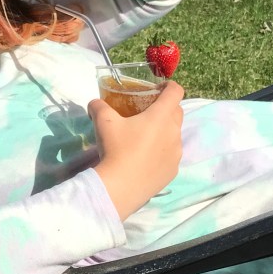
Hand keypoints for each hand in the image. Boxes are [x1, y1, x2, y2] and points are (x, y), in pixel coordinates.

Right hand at [90, 80, 184, 219]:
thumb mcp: (103, 122)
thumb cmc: (116, 149)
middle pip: (177, 112)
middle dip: (166, 108)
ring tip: (145, 139)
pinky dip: (162, 152)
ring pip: (175, 135)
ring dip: (164, 132)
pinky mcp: (173, 170)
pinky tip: (146, 159)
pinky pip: (171, 155)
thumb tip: (95, 103)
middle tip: (147, 113)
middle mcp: (174, 132)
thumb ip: (99, 106)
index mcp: (161, 116)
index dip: (169, 86)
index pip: (176, 92)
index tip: (158, 89)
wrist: (120, 187)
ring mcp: (177, 153)